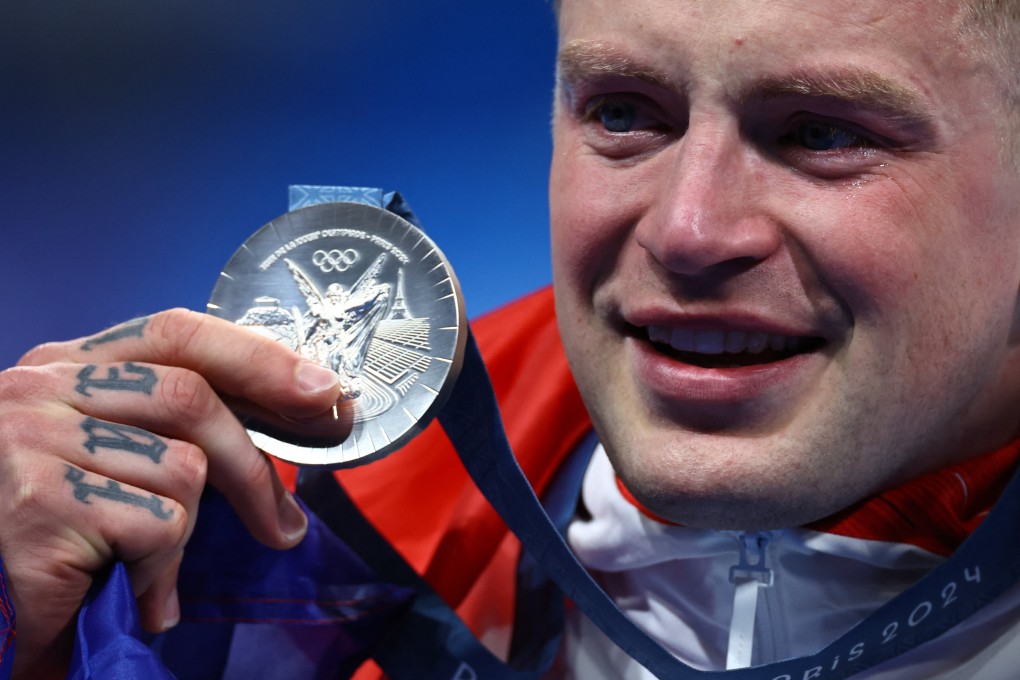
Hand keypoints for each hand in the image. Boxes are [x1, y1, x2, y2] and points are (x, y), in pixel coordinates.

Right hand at [0, 309, 347, 677]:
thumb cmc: (50, 525)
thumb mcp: (104, 452)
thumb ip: (170, 423)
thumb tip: (294, 415)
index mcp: (69, 365)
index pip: (178, 332)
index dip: (260, 358)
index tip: (323, 392)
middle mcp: (44, 388)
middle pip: (192, 397)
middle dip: (255, 465)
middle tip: (285, 524)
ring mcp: (34, 441)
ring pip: (182, 468)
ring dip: (187, 533)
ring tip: (152, 566)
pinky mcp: (40, 504)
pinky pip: (156, 526)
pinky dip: (160, 570)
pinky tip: (130, 591)